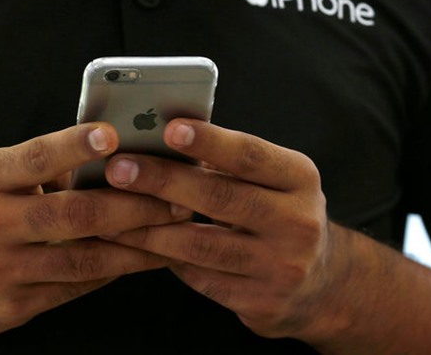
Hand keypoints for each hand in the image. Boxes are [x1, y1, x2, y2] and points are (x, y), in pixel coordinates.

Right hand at [0, 123, 191, 337]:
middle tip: (178, 198)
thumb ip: (42, 170)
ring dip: (137, 246)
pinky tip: (141, 259)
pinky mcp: (14, 305)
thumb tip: (110, 159)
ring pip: (84, 258)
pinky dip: (114, 271)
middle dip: (134, 206)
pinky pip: (76, 287)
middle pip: (74, 214)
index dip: (75, 146)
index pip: (36, 157)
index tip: (113, 135)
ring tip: (174, 232)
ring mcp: (1, 270)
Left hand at [102, 118, 346, 339]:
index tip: (167, 128)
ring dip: (148, 229)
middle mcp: (298, 222)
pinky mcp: (260, 302)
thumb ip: (230, 164)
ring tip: (110, 216)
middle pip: (220, 198)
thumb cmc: (279, 214)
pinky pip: (199, 277)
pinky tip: (137, 246)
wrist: (320, 284)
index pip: (250, 155)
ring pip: (201, 245)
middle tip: (118, 170)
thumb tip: (160, 140)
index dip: (208, 141)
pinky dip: (164, 258)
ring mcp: (281, 267)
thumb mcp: (274, 181)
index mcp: (300, 179)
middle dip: (162, 181)